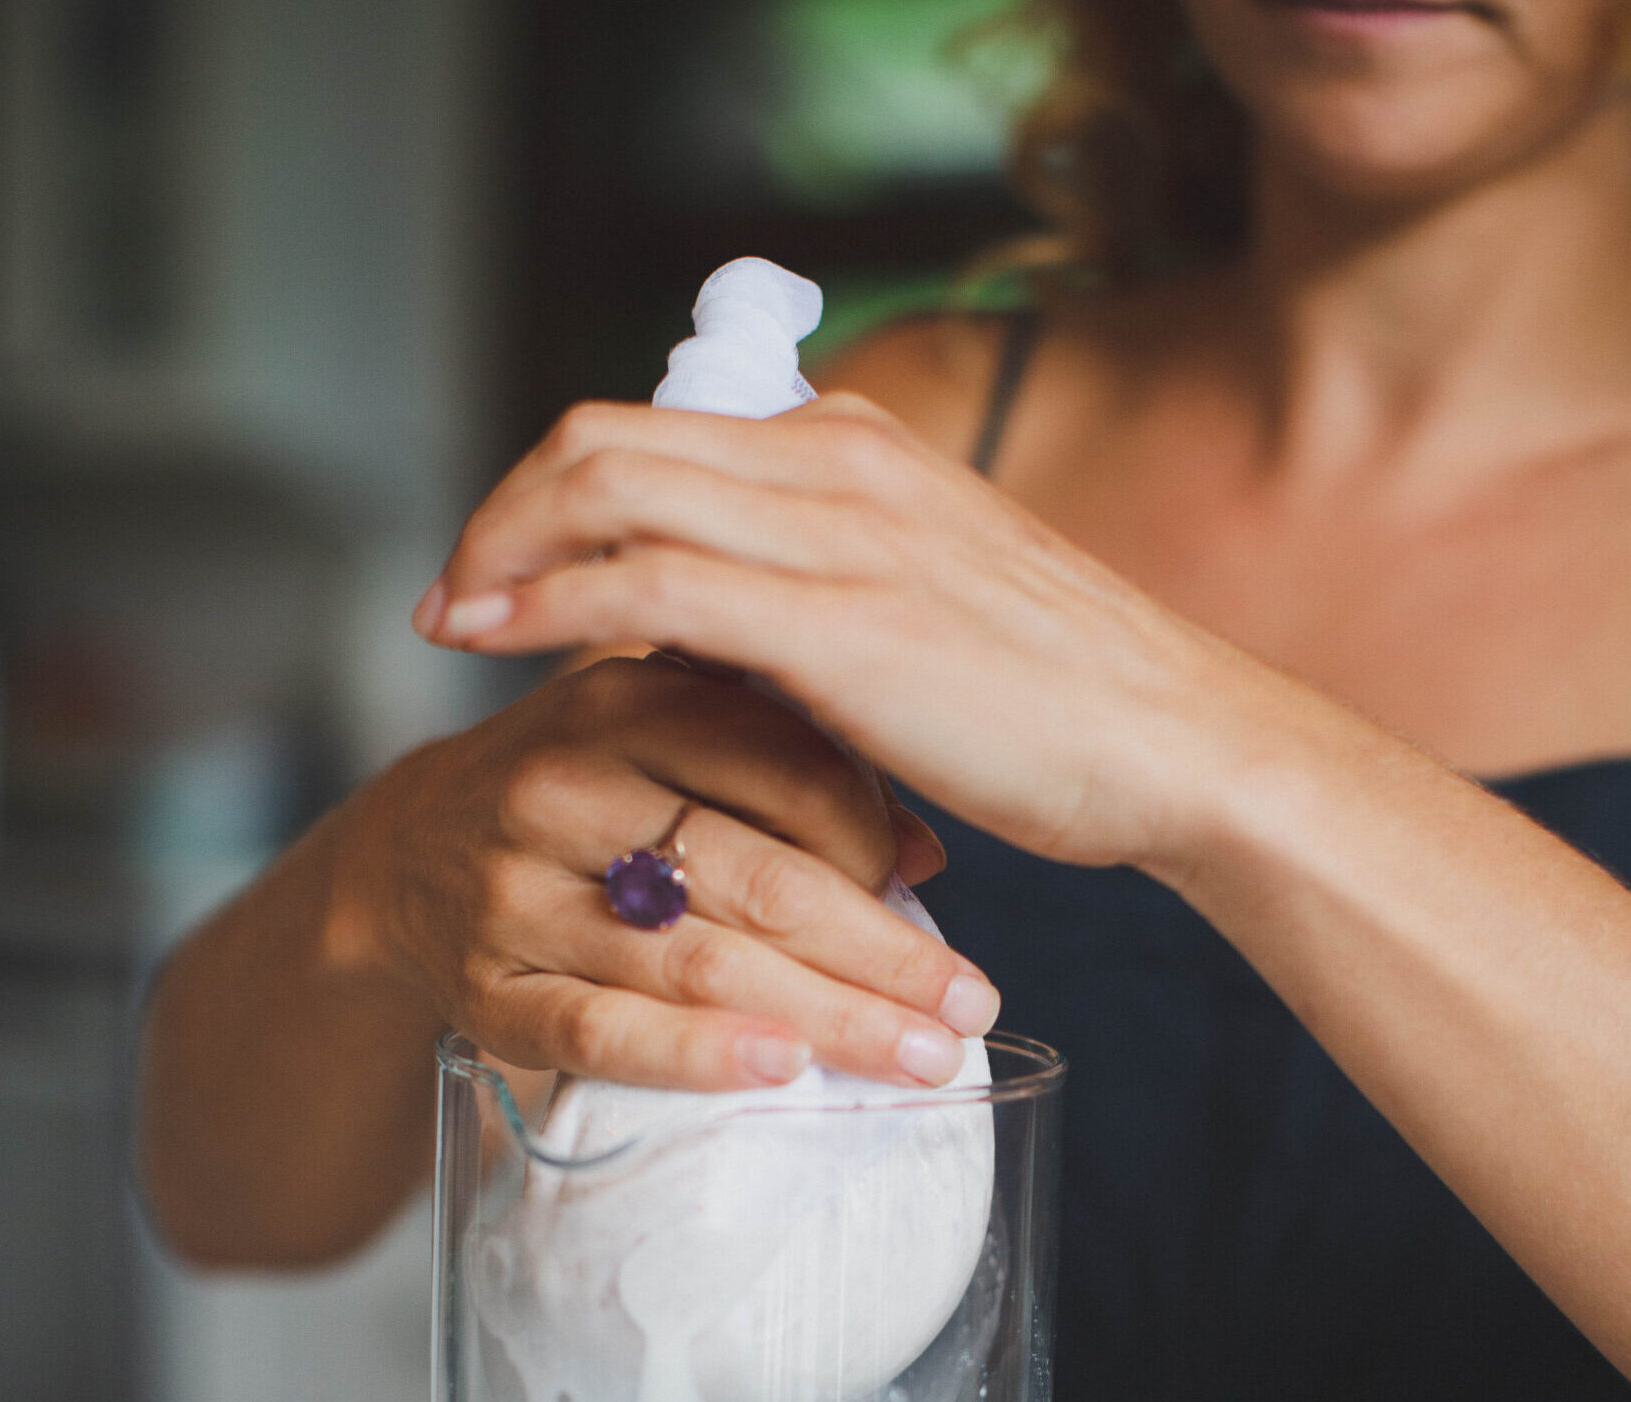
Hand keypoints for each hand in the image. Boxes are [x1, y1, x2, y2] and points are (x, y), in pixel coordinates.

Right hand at [327, 655, 998, 1089]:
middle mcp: (566, 785)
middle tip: (971, 1008)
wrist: (408, 851)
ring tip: (922, 1058)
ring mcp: (517, 891)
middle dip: (880, 952)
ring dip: (824, 1016)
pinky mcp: (486, 986)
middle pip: (757, 876)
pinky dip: (693, 1053)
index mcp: (629, 699)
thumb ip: (792, 767)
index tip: (941, 899)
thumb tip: (929, 851)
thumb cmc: (585, 789)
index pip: (786, 765)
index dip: (876, 838)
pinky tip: (779, 1072)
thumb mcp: (670, 737)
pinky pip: (599, 1029)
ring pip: (695, 960)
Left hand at [412, 394, 1245, 871]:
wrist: (1180, 743)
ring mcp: (840, 532)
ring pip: (611, 488)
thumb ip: (817, 598)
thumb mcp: (927, 611)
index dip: (554, 488)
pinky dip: (551, 600)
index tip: (508, 562)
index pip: (658, 429)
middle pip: (606, 438)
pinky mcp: (841, 622)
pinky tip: (497, 641)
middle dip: (504, 509)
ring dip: (504, 548)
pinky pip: (651, 581)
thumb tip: (711, 634)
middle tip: (455, 589)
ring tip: (450, 617)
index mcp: (858, 452)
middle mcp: (838, 463)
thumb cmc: (1063, 702)